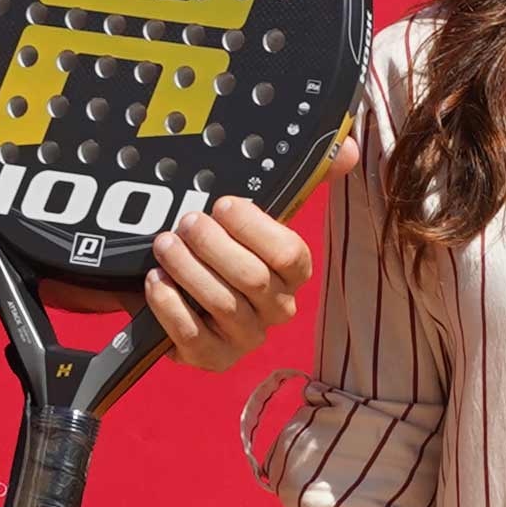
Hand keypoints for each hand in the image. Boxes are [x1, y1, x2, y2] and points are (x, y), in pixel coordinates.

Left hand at [144, 184, 319, 369]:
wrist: (177, 288)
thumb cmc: (221, 248)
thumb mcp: (255, 214)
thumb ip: (304, 180)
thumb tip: (349, 148)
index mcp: (293, 274)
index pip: (290, 255)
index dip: (253, 229)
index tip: (222, 205)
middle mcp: (276, 309)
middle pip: (253, 279)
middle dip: (214, 246)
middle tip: (187, 223)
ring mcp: (246, 338)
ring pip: (222, 305)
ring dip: (188, 269)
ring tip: (165, 244)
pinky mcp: (212, 358)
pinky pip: (193, 336)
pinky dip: (170, 305)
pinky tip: (156, 280)